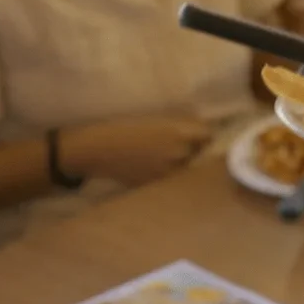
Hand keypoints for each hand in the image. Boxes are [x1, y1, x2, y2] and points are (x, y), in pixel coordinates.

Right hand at [64, 117, 212, 186]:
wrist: (96, 149)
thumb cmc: (123, 127)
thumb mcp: (155, 119)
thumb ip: (180, 124)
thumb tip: (202, 127)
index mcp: (180, 133)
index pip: (208, 135)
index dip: (203, 134)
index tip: (197, 133)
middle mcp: (180, 153)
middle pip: (199, 151)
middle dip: (192, 148)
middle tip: (173, 143)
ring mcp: (169, 172)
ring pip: (185, 167)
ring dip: (179, 162)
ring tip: (158, 156)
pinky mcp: (157, 184)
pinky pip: (170, 178)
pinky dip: (165, 173)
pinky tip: (148, 166)